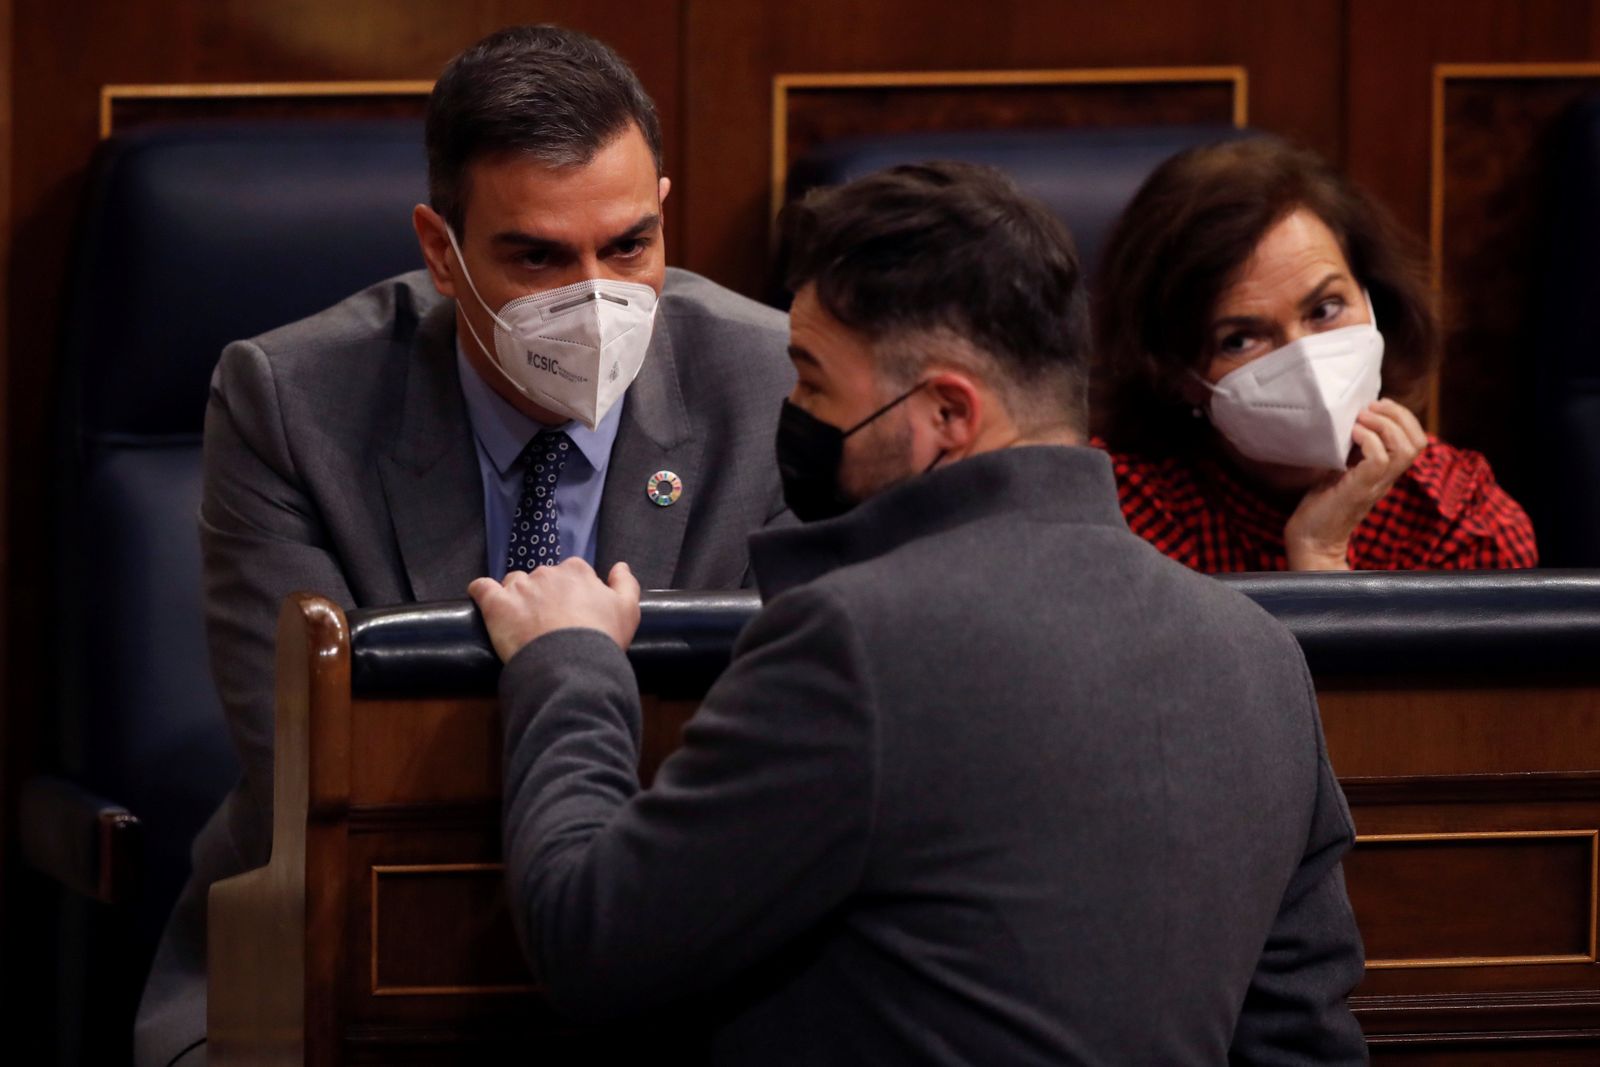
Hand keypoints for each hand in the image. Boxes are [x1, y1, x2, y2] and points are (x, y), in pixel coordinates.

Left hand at [468, 559, 641, 662]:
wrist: (572, 665)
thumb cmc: (602, 638)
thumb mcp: (628, 610)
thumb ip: (626, 584)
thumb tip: (620, 566)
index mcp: (578, 571)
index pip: (571, 573)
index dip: (571, 592)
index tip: (572, 612)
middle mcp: (548, 573)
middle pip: (541, 578)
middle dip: (543, 595)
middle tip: (548, 623)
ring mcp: (520, 587)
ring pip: (513, 583)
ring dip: (515, 596)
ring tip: (520, 622)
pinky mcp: (496, 604)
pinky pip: (481, 588)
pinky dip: (480, 592)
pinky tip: (483, 600)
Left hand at [1283, 399, 1427, 570]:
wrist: (1311, 538)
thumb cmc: (1322, 502)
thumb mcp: (1342, 467)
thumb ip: (1353, 449)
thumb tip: (1351, 418)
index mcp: (1387, 471)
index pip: (1417, 440)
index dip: (1403, 416)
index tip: (1377, 404)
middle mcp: (1388, 477)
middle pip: (1419, 441)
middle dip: (1399, 415)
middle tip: (1370, 408)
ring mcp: (1376, 484)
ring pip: (1405, 448)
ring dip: (1384, 425)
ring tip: (1360, 419)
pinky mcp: (1360, 489)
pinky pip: (1379, 459)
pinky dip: (1368, 440)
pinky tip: (1351, 435)